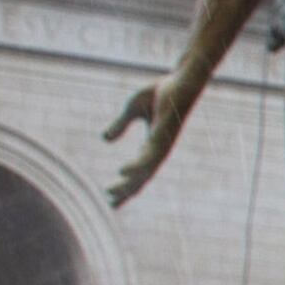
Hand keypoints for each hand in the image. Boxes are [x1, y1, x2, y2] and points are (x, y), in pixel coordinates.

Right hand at [105, 79, 187, 204]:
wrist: (180, 81)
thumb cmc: (161, 93)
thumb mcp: (133, 109)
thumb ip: (121, 125)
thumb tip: (104, 140)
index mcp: (153, 145)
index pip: (138, 171)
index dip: (125, 184)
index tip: (110, 198)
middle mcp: (159, 149)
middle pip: (142, 176)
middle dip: (126, 191)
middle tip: (109, 204)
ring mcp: (162, 143)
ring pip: (144, 170)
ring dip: (128, 183)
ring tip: (111, 193)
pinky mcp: (164, 135)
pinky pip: (149, 154)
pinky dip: (136, 165)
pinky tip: (123, 172)